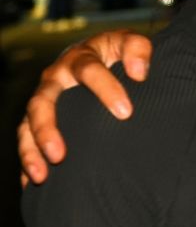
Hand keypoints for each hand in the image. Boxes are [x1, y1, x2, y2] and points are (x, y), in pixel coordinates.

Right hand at [18, 31, 152, 184]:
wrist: (102, 56)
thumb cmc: (119, 54)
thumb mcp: (129, 43)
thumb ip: (137, 48)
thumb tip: (138, 72)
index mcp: (80, 58)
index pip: (88, 71)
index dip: (106, 89)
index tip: (125, 113)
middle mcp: (56, 79)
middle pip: (42, 102)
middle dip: (47, 129)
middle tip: (60, 155)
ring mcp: (45, 100)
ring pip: (27, 125)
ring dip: (32, 150)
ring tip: (42, 176)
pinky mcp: (39, 118)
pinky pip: (27, 140)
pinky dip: (29, 160)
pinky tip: (34, 183)